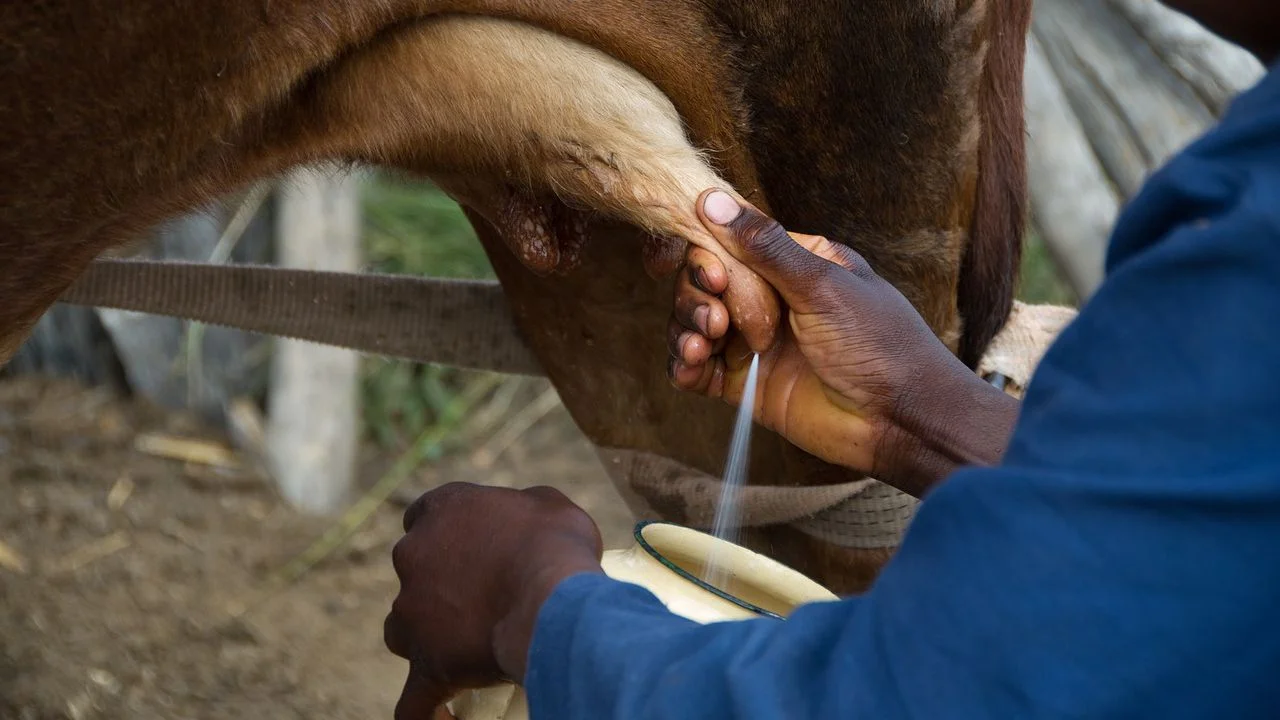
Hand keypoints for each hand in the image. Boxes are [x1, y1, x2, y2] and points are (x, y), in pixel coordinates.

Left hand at [383, 483, 604, 718]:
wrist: (553, 596)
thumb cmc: (555, 544)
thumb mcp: (549, 506)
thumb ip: (524, 508)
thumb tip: (528, 524)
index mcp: (442, 510)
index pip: (424, 515)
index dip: (446, 533)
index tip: (470, 546)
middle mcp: (414, 555)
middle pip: (414, 572)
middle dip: (438, 585)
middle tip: (482, 598)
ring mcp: (412, 613)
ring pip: (402, 629)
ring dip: (424, 637)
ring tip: (462, 650)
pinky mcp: (426, 663)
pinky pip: (413, 700)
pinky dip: (423, 712)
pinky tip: (437, 717)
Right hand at [668, 190, 1017, 493]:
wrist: (901, 420)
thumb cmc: (879, 343)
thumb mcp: (823, 285)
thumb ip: (765, 247)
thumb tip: (713, 201)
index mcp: (794, 263)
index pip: (729, 241)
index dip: (701, 250)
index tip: (696, 268)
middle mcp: (770, 298)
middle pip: (703, 281)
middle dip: (695, 294)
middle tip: (715, 317)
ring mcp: (755, 342)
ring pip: (694, 322)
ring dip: (685, 327)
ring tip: (702, 344)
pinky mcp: (745, 385)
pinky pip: (698, 369)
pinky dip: (684, 365)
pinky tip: (692, 365)